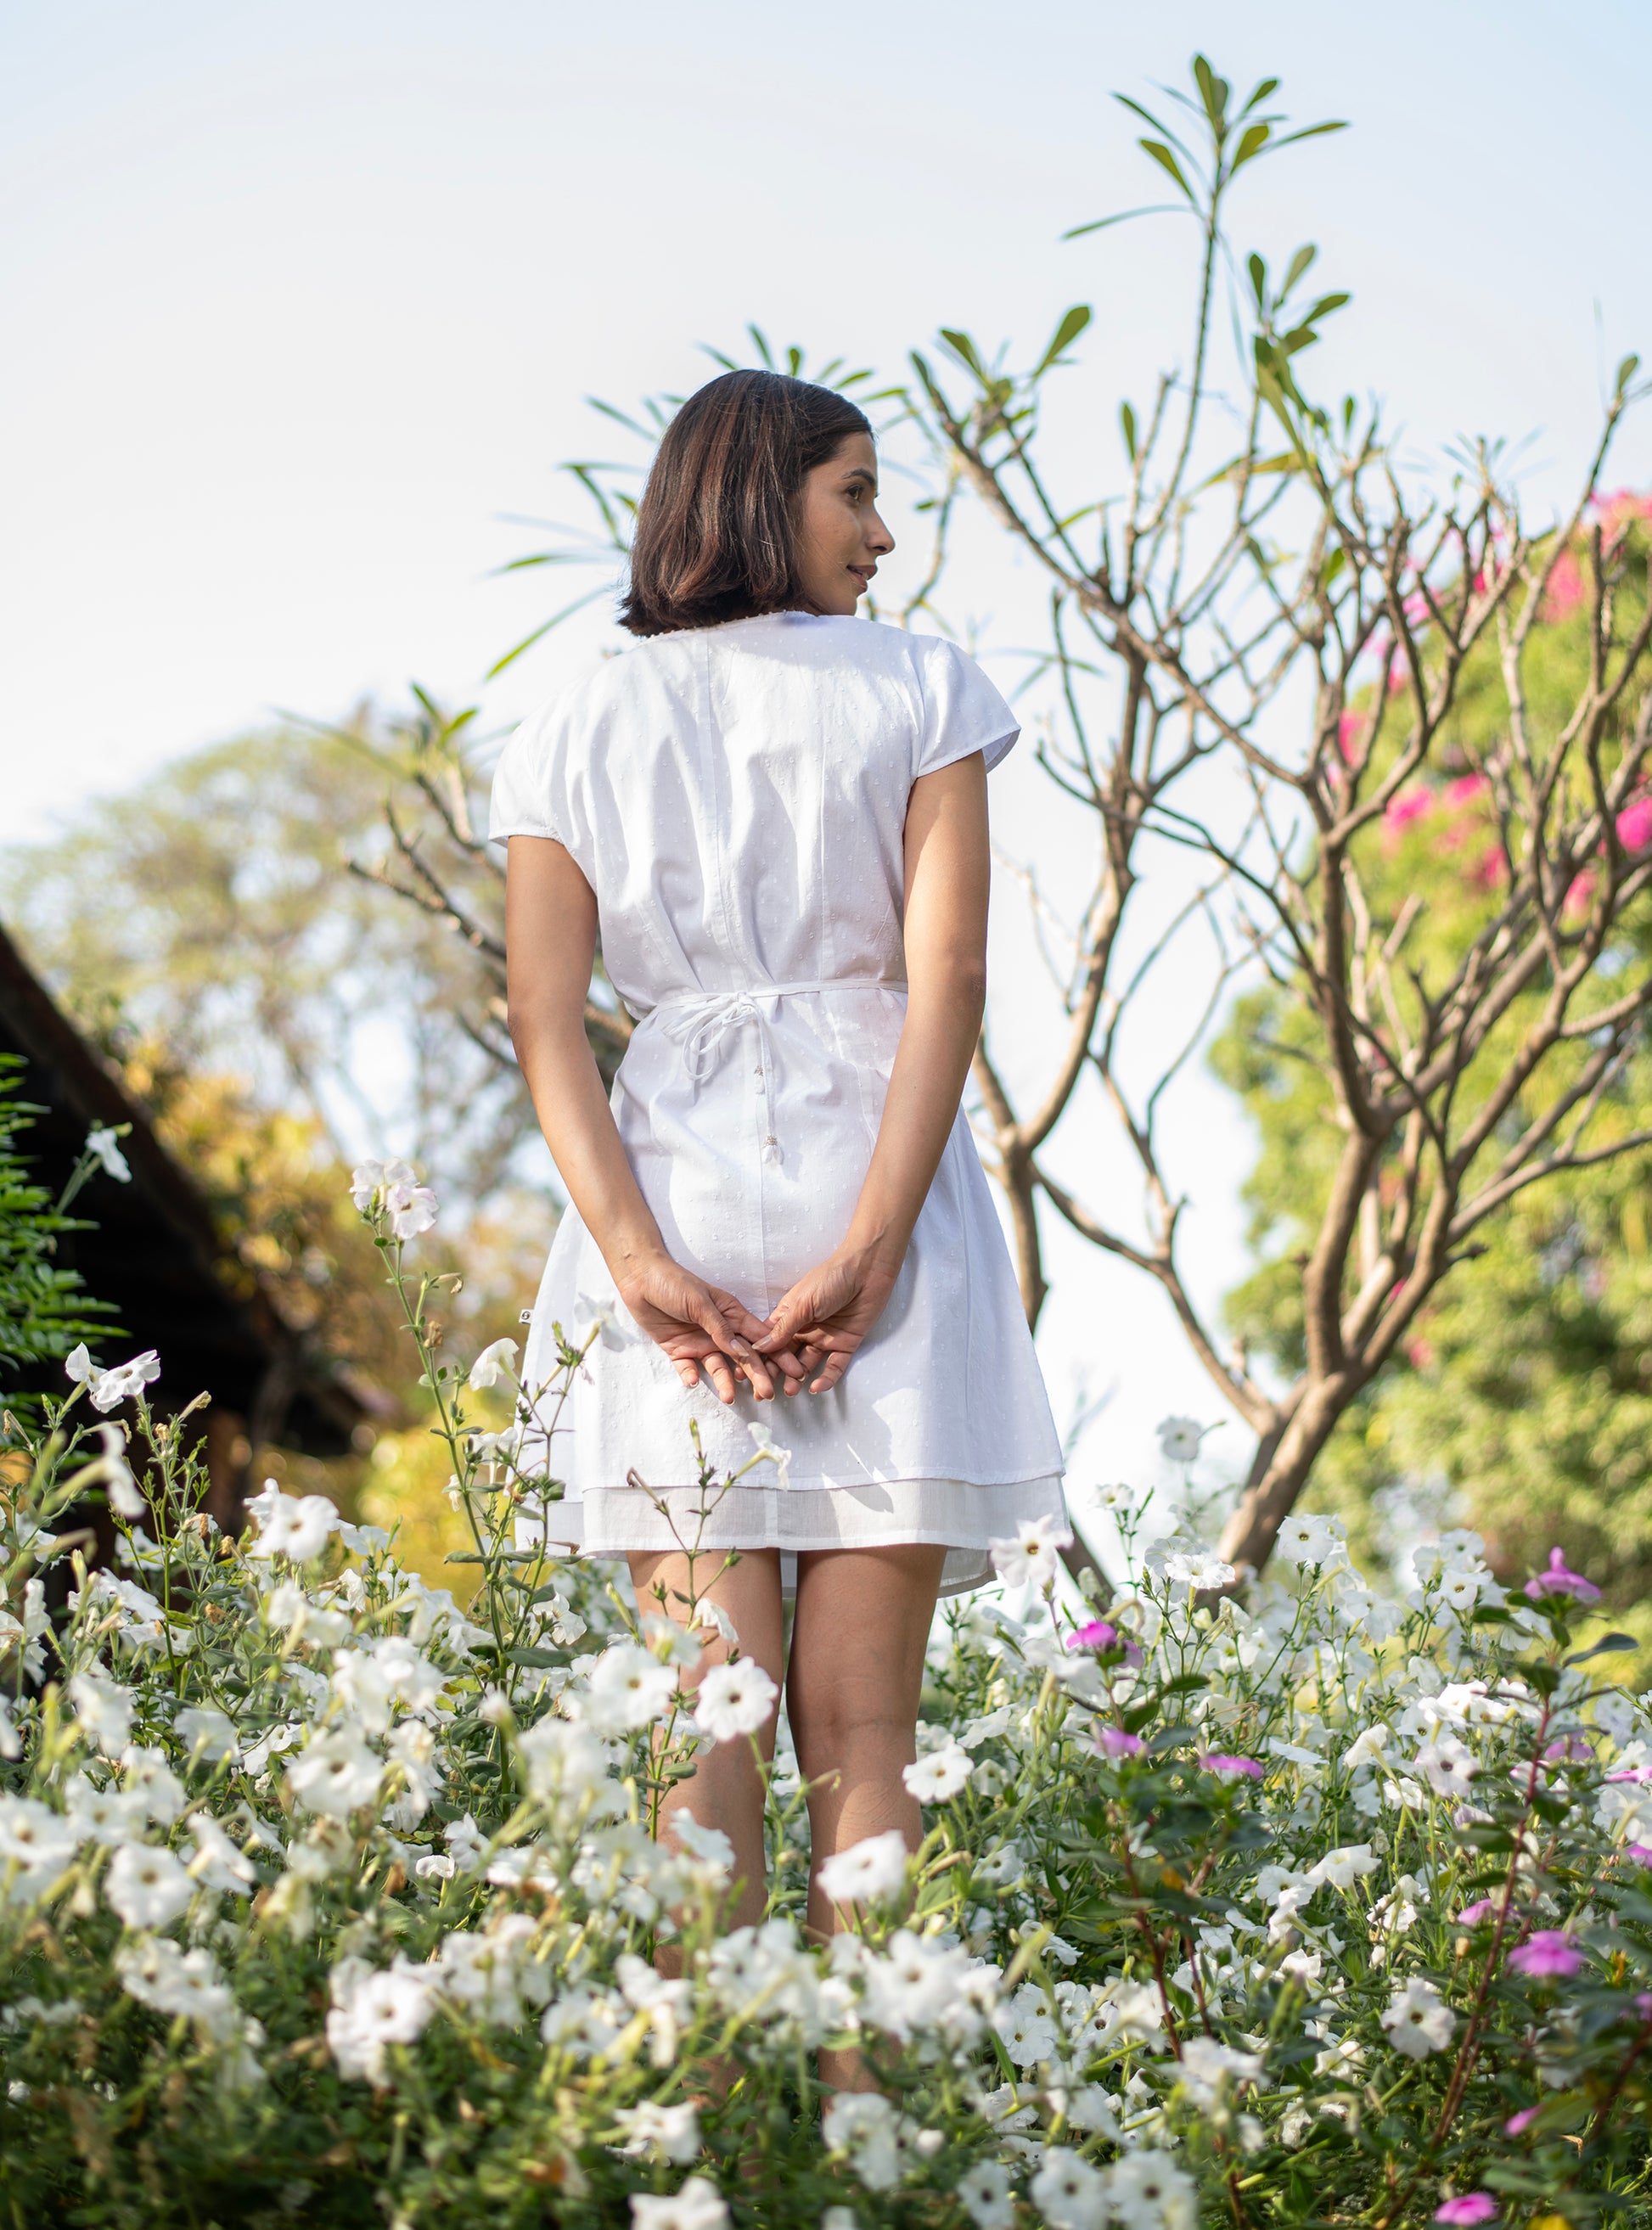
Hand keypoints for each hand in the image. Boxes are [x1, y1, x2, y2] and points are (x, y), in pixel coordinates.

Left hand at [616, 1254, 805, 1403]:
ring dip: (725, 1382)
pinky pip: (688, 1369)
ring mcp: (700, 1343)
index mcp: (731, 1315)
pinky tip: (694, 1382)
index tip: (794, 1371)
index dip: (778, 1354)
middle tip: (769, 1394)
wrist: (639, 1279)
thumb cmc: (674, 1282)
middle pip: (744, 1358)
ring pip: (718, 1368)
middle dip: (758, 1375)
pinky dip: (691, 1377)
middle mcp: (720, 1332)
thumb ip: (721, 1329)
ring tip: (729, 1398)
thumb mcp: (701, 1303)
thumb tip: (743, 1352)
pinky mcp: (678, 1351)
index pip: (759, 1338)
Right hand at [752, 1242, 900, 1393]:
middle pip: (786, 1357)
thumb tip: (760, 1348)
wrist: (868, 1270)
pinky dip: (825, 1379)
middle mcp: (805, 1330)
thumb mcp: (803, 1303)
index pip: (770, 1341)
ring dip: (797, 1378)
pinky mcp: (845, 1345)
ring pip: (807, 1365)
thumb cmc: (831, 1278)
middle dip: (775, 1374)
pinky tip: (815, 1387)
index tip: (746, 1374)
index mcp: (789, 1316)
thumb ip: (784, 1328)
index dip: (759, 1358)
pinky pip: (834, 1367)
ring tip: (790, 1391)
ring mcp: (825, 1338)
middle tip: (764, 1393)